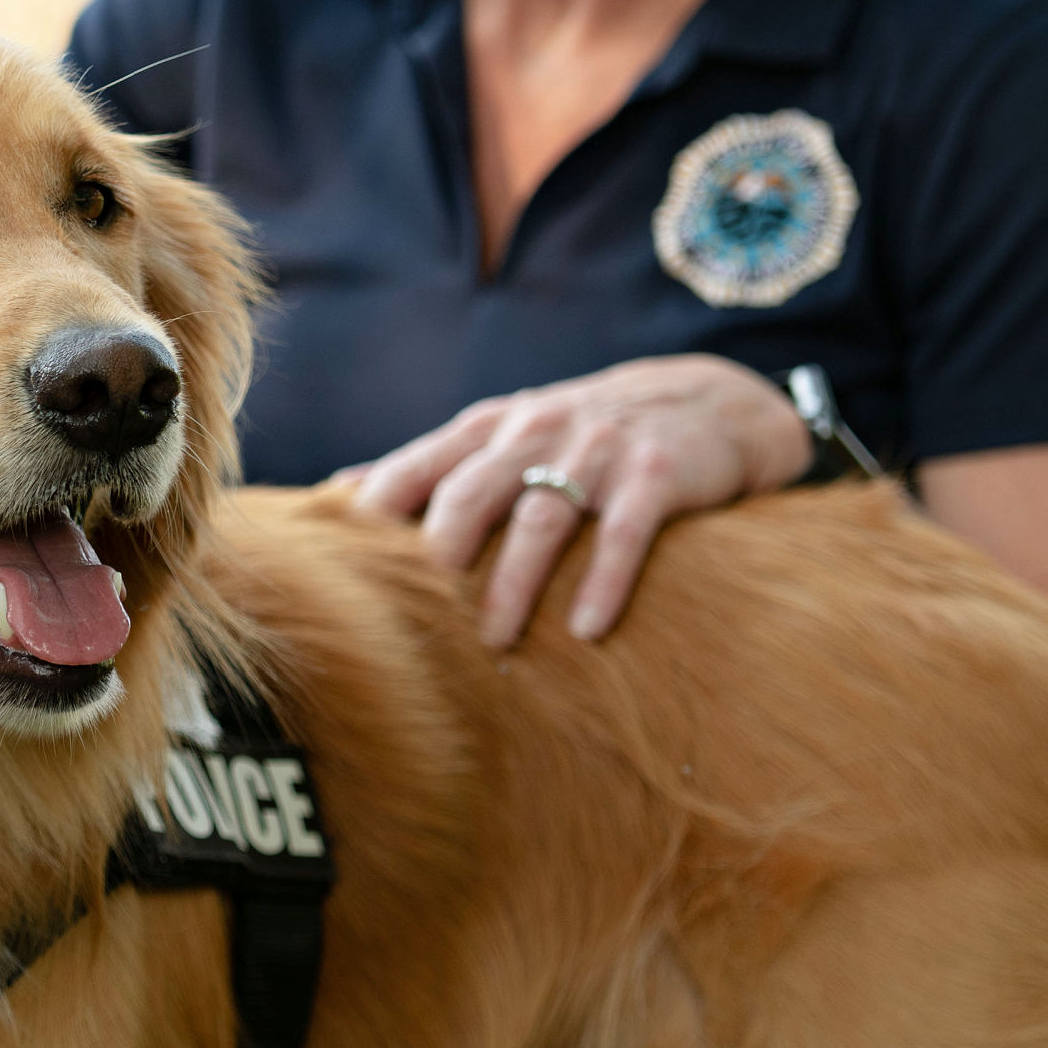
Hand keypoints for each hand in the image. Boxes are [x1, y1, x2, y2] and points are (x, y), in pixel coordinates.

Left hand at [349, 355, 812, 648]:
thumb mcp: (506, 434)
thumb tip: (339, 490)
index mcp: (490, 429)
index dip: (376, 517)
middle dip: (439, 558)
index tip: (345, 575)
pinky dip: (605, 580)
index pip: (415, 468)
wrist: (709, 403)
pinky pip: (624, 532)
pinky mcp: (656, 473)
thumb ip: (432, 463)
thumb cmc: (584, 434)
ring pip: (541, 519)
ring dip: (513, 585)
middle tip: (419, 623)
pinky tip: (587, 628)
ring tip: (495, 644)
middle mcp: (536, 432)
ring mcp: (597, 450)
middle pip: (470, 495)